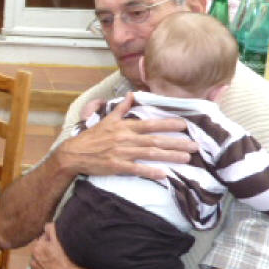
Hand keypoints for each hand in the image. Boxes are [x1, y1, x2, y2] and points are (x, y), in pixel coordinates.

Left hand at [30, 223, 87, 268]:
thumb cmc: (67, 261)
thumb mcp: (59, 241)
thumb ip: (51, 230)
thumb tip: (47, 225)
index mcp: (36, 249)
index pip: (42, 241)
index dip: (49, 242)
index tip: (57, 246)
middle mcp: (32, 262)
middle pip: (39, 253)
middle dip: (46, 253)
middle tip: (58, 256)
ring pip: (40, 265)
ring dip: (45, 264)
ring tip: (57, 266)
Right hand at [56, 93, 195, 181]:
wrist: (74, 153)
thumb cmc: (91, 137)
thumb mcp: (106, 119)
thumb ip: (122, 108)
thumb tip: (133, 94)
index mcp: (124, 127)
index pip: (150, 124)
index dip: (168, 124)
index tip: (185, 125)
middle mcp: (125, 138)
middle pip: (155, 140)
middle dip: (177, 143)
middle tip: (195, 146)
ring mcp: (121, 152)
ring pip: (150, 153)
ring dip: (169, 156)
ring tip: (186, 158)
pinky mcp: (117, 166)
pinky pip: (137, 169)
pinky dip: (150, 171)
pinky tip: (164, 174)